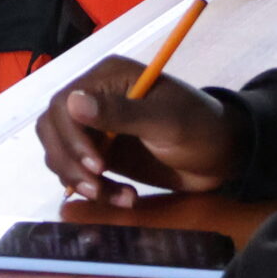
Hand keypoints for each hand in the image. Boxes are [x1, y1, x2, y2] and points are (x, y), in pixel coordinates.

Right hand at [33, 55, 239, 206]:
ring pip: (59, 153)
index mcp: (107, 78)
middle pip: (52, 128)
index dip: (71, 136)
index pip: (63, 103)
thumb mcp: (165, 120)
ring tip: (113, 197)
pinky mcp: (102, 154)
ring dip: (78, 180)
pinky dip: (94, 190)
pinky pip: (78, 172)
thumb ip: (120, 113)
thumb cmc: (201, 128)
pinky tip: (123, 199)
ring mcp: (96, 128)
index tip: (97, 165)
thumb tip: (72, 102)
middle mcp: (94, 99)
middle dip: (69, 161)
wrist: (224, 156)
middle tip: (97, 187)